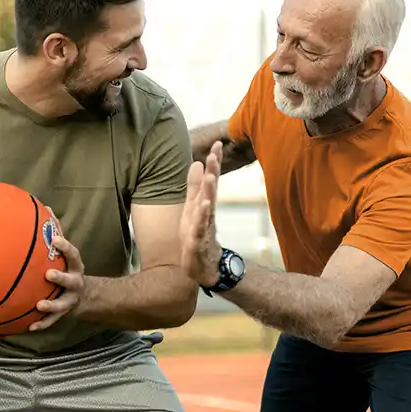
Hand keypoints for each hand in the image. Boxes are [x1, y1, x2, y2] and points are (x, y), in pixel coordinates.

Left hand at [31, 209, 84, 330]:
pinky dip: (42, 324)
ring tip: (39, 305)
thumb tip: (45, 206)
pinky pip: (52, 321)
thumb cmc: (67, 267)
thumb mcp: (65, 252)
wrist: (84, 295)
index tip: (56, 239)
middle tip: (48, 274)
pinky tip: (29, 327)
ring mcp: (70, 299)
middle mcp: (75, 282)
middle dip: (61, 278)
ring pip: (62, 305)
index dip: (65, 246)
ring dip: (51, 306)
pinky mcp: (63, 314)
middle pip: (71, 280)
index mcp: (74, 266)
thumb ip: (56, 231)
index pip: (72, 254)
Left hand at [180, 141, 223, 286]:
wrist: (202, 267)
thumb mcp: (193, 207)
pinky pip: (200, 227)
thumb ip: (195, 186)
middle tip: (215, 152)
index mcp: (204, 204)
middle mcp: (206, 213)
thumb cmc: (197, 235)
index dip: (214, 162)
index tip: (217, 144)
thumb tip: (198, 162)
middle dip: (214, 170)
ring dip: (209, 191)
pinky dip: (202, 216)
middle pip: (211, 189)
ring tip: (211, 175)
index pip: (210, 180)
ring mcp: (203, 226)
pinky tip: (204, 206)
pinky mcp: (197, 241)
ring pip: (207, 207)